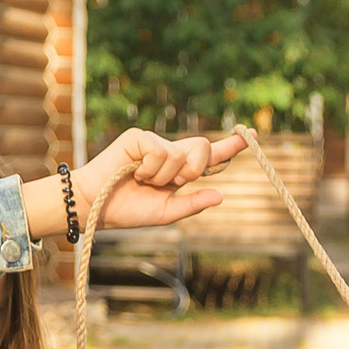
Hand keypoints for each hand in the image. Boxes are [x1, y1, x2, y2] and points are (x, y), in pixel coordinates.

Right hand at [52, 128, 249, 232]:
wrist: (97, 206)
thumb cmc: (129, 210)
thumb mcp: (166, 213)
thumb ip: (192, 205)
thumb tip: (220, 195)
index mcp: (180, 170)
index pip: (211, 155)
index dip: (232, 146)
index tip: (251, 136)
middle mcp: (170, 153)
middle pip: (202, 146)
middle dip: (196, 168)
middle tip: (175, 183)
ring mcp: (154, 142)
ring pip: (180, 153)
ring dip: (164, 175)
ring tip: (143, 181)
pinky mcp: (139, 136)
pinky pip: (160, 151)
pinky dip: (151, 168)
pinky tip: (134, 172)